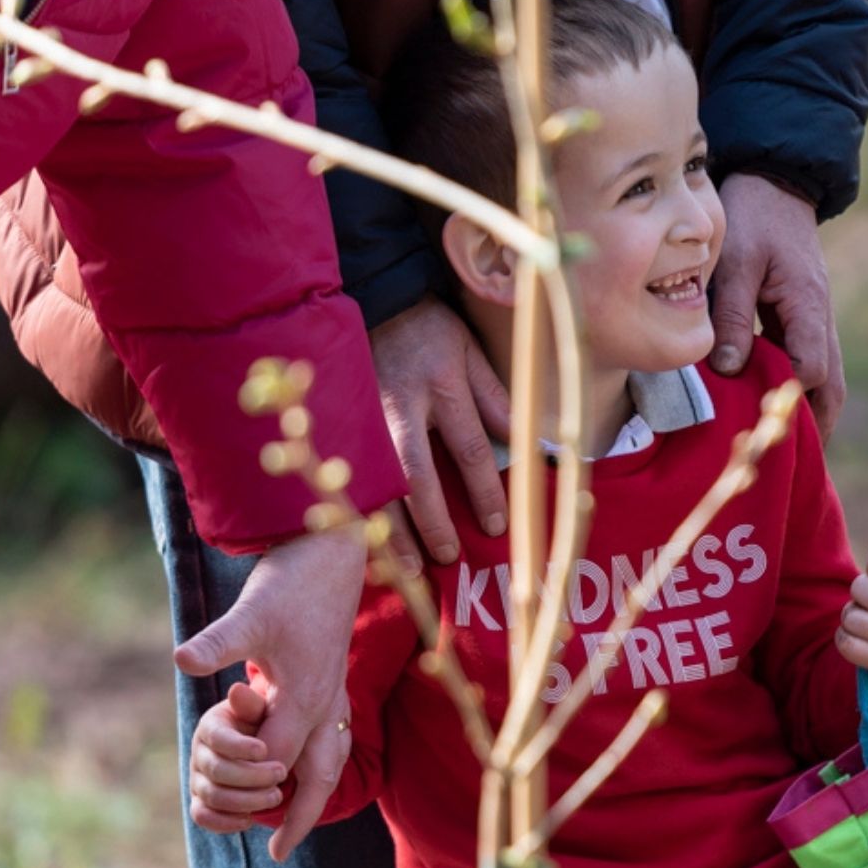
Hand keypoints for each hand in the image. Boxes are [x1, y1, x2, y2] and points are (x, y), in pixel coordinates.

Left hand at [173, 524, 363, 860]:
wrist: (332, 553)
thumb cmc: (291, 582)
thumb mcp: (251, 611)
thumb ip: (219, 641)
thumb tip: (182, 659)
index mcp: (305, 693)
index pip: (277, 758)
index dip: (250, 783)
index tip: (224, 806)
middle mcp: (325, 700)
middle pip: (320, 774)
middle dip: (301, 815)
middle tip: (278, 854)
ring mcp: (333, 693)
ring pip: (330, 758)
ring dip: (310, 792)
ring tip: (290, 823)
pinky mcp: (331, 682)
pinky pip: (329, 739)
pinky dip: (314, 765)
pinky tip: (295, 770)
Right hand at [189, 682, 287, 832]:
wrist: (265, 743)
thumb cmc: (266, 723)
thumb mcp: (264, 710)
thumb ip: (253, 704)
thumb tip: (236, 691)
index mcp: (211, 726)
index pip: (215, 737)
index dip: (238, 746)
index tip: (265, 750)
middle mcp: (199, 752)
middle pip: (215, 770)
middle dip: (250, 776)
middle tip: (281, 774)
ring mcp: (198, 778)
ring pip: (211, 796)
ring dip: (245, 800)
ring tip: (276, 796)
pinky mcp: (202, 801)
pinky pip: (202, 816)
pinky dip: (224, 821)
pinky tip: (249, 818)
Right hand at [370, 295, 512, 563]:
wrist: (372, 298)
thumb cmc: (429, 329)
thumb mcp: (471, 352)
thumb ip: (496, 398)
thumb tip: (530, 440)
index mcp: (443, 386)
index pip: (469, 448)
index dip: (485, 490)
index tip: (496, 524)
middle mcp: (402, 406)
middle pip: (417, 474)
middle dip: (433, 520)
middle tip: (449, 556)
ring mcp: (364, 416)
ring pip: (376, 482)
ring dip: (390, 530)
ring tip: (406, 569)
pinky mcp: (338, 423)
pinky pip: (346, 475)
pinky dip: (354, 511)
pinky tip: (359, 542)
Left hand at [711, 174, 845, 441]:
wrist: (776, 185)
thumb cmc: (753, 218)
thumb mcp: (736, 260)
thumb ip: (732, 313)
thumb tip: (730, 368)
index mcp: (808, 307)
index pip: (809, 369)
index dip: (788, 401)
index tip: (762, 427)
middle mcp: (820, 321)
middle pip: (830, 388)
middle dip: (816, 429)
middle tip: (795, 469)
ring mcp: (816, 322)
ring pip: (825, 381)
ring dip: (810, 416)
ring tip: (788, 456)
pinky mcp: (803, 321)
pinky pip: (810, 367)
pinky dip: (800, 395)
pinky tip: (773, 413)